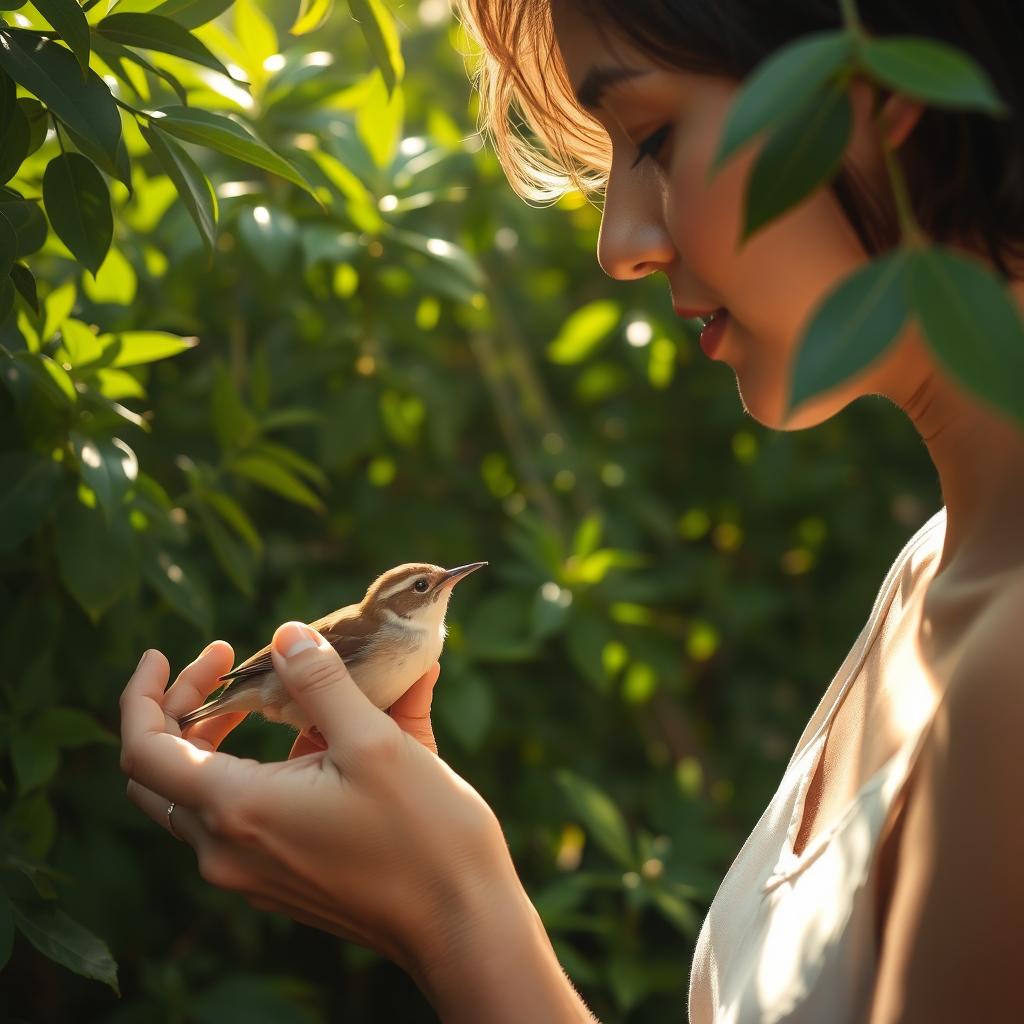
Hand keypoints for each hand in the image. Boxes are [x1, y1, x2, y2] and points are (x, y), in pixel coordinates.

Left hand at [119, 622, 519, 981]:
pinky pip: (238, 816)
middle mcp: (227, 850)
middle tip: (227, 663)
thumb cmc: (426, 832)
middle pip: (161, 772)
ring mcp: (250, 873)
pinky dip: (252, 768)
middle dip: (182, 708)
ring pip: (197, 795)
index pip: (144, 749)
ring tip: (275, 692)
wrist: (462, 924)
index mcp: (240, 810)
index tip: (165, 652)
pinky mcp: (276, 881)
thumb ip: (322, 682)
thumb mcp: (377, 742)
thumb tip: (285, 634)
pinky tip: (314, 738)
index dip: (143, 694)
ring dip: (216, 738)